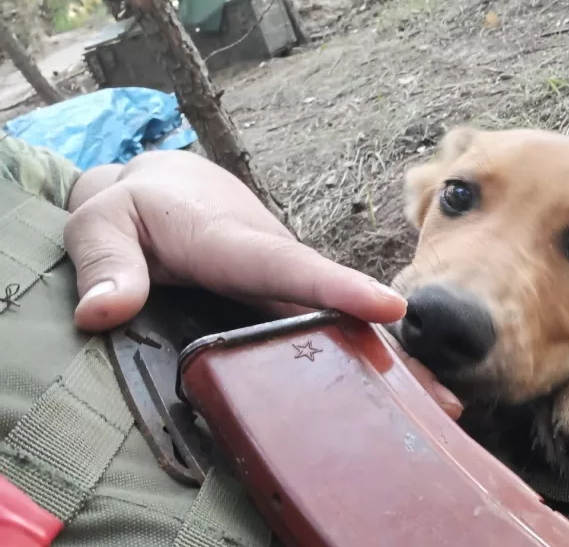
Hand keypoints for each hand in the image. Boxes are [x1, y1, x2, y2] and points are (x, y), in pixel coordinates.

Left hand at [64, 150, 462, 418]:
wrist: (166, 185)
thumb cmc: (134, 204)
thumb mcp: (100, 221)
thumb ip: (104, 264)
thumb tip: (104, 313)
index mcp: (231, 241)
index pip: (289, 266)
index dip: (339, 288)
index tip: (390, 309)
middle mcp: (272, 264)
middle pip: (338, 309)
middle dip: (388, 350)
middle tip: (440, 398)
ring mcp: (283, 285)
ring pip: (341, 323)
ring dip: (388, 363)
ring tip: (436, 410)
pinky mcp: (284, 301)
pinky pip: (325, 329)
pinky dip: (362, 359)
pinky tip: (391, 395)